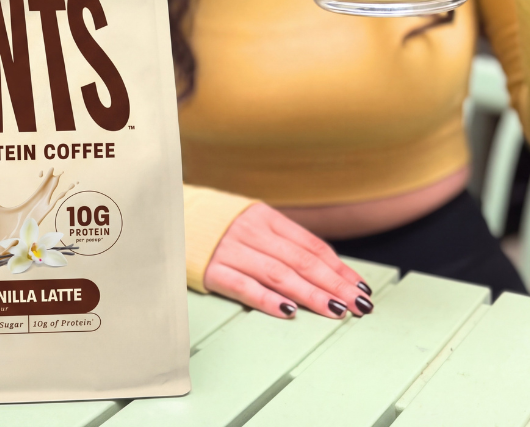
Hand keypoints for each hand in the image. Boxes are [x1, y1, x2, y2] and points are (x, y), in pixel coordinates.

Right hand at [203, 202, 373, 319]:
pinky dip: (267, 299)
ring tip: (336, 311)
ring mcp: (231, 250)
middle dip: (334, 284)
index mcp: (265, 217)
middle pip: (300, 260)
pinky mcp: (212, 270)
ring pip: (278, 274)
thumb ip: (284, 241)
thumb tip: (329, 269)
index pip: (310, 245)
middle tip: (360, 305)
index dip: (338, 268)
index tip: (361, 288)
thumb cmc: (219, 226)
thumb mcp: (253, 223)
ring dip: (310, 294)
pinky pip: (243, 286)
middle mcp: (251, 231)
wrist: (169, 217)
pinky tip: (288, 312)